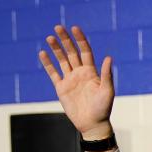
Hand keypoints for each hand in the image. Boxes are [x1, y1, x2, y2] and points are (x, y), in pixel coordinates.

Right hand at [38, 25, 113, 140]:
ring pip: (61, 60)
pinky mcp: (61, 88)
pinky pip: (53, 73)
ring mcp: (70, 80)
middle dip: (65, 40)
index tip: (74, 28)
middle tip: (58, 27)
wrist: (92, 124)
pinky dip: (48, 63)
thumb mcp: (107, 91)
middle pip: (72, 52)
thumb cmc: (103, 109)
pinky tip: (42, 53)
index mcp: (91, 72)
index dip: (80, 39)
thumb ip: (106, 74)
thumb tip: (108, 57)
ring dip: (56, 49)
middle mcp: (80, 73)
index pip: (85, 51)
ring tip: (50, 37)